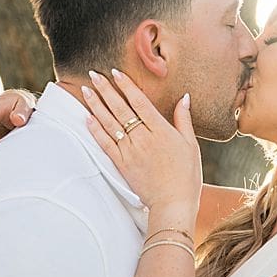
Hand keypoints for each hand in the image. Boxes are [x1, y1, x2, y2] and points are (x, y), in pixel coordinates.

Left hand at [81, 69, 201, 214]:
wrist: (173, 203)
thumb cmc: (187, 175)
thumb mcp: (190, 145)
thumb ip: (184, 120)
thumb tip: (184, 97)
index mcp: (161, 131)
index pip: (140, 102)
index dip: (126, 86)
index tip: (115, 72)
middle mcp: (143, 138)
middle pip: (121, 109)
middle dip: (106, 90)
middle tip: (94, 74)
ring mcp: (130, 151)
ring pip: (110, 124)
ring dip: (96, 105)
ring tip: (86, 90)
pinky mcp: (122, 165)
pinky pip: (105, 144)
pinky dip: (95, 130)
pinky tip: (87, 118)